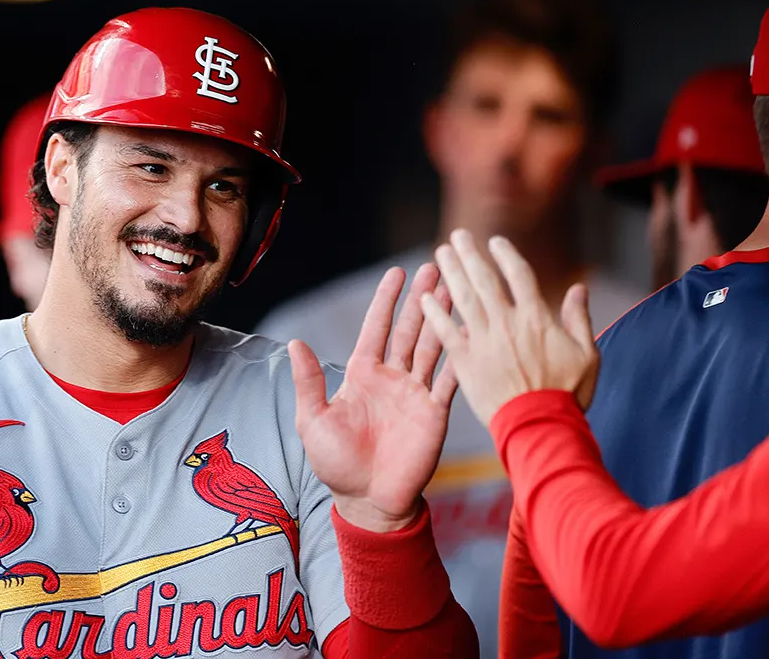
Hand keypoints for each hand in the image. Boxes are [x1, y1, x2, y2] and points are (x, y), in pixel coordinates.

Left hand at [290, 264, 456, 532]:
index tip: (397, 272)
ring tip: (460, 289)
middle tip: (437, 266)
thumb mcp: (314, 420)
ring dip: (445, 318)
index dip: (387, 300)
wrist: (368, 501)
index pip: (377, 328)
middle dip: (423, 298)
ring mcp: (416, 393)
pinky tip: (473, 333)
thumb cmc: (336, 464)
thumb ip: (309, 382)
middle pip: (410, 329)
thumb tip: (295, 342)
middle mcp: (392, 377)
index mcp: (362, 374)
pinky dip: (462, 357)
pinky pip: (450, 380)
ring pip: (433, 346)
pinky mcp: (435, 412)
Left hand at [420, 229, 599, 426]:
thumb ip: (579, 319)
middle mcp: (507, 323)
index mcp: (537, 318)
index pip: (519, 275)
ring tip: (441, 254)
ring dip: (451, 273)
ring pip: (463, 299)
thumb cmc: (568, 394)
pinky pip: (446, 332)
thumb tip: (579, 289)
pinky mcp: (466, 363)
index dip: (506, 255)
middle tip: (456, 236)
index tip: (494, 241)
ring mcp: (484, 342)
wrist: (541, 426)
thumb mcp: (587, 355)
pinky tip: (424, 298)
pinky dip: (435, 314)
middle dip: (470, 255)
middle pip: (484, 280)